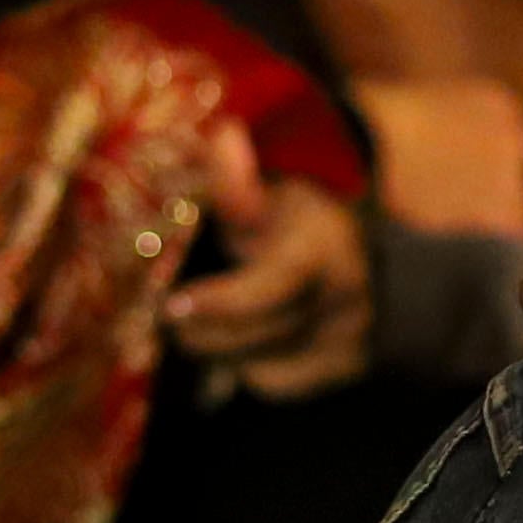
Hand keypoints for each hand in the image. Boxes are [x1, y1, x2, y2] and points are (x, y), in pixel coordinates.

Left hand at [164, 127, 372, 398]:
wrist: (345, 228)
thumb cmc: (286, 205)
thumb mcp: (260, 185)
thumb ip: (235, 176)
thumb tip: (222, 137)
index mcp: (326, 248)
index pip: (272, 290)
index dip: (220, 304)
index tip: (170, 306)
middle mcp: (350, 297)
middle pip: (257, 337)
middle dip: (202, 330)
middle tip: (168, 314)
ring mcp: (354, 337)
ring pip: (261, 368)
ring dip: (222, 350)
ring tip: (206, 320)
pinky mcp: (349, 365)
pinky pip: (277, 385)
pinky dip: (250, 366)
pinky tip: (243, 337)